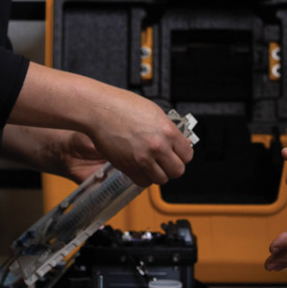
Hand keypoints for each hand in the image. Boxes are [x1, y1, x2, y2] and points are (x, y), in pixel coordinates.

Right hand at [10, 65, 191, 187]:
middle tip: (166, 161)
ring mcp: (142, 158)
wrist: (99, 109)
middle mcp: (157, 147)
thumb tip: (176, 141)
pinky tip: (140, 168)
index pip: (187, 155)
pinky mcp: (127, 166)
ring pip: (161, 179)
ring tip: (151, 165)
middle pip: (177, 171)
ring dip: (158, 174)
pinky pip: (142, 182)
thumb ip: (166, 130)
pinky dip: (143, 178)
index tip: (177, 154)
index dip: (182, 155)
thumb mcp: (153, 112)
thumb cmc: (121, 105)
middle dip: (172, 167)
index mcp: (167, 131)